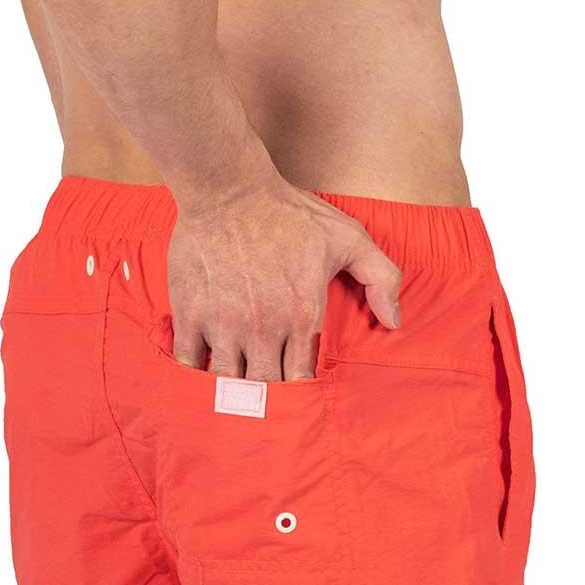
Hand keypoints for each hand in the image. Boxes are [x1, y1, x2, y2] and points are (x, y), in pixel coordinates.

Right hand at [167, 175, 401, 380]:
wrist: (229, 190)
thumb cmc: (289, 213)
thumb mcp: (349, 237)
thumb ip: (382, 278)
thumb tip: (395, 322)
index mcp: (302, 317)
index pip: (301, 380)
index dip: (299, 388)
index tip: (294, 381)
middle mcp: (263, 329)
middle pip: (265, 388)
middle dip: (267, 394)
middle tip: (266, 385)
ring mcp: (223, 324)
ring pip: (228, 382)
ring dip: (233, 384)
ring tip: (237, 378)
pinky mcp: (190, 314)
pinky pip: (190, 363)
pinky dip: (197, 370)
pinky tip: (204, 362)